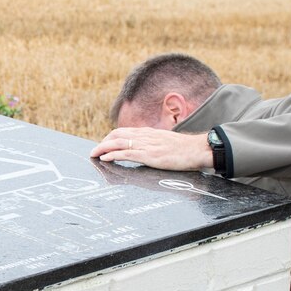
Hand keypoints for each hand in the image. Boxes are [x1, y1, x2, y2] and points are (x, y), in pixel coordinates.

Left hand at [89, 127, 211, 171]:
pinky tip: (105, 159)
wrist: (198, 149)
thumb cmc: (185, 148)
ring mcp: (146, 145)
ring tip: (93, 155)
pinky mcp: (149, 156)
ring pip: (118, 143)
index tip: (103, 145)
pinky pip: (126, 154)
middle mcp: (145, 136)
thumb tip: (146, 149)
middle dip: (102, 142)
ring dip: (102, 148)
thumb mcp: (165, 142)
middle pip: (117, 134)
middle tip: (94, 151)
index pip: (123, 131)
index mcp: (148, 133)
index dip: (110, 138)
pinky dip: (113, 155)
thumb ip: (154, 143)